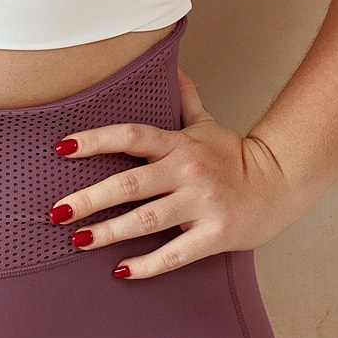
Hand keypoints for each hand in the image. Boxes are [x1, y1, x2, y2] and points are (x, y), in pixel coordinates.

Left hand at [47, 67, 305, 278]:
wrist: (281, 183)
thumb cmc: (235, 155)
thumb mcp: (207, 124)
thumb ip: (185, 99)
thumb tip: (172, 67)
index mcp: (179, 144)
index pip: (130, 136)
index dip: (95, 140)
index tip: (61, 147)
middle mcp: (187, 171)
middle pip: (130, 184)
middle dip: (90, 198)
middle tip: (57, 211)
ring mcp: (201, 204)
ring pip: (147, 220)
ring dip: (110, 232)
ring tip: (78, 241)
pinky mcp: (215, 235)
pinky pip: (175, 253)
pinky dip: (147, 265)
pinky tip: (120, 271)